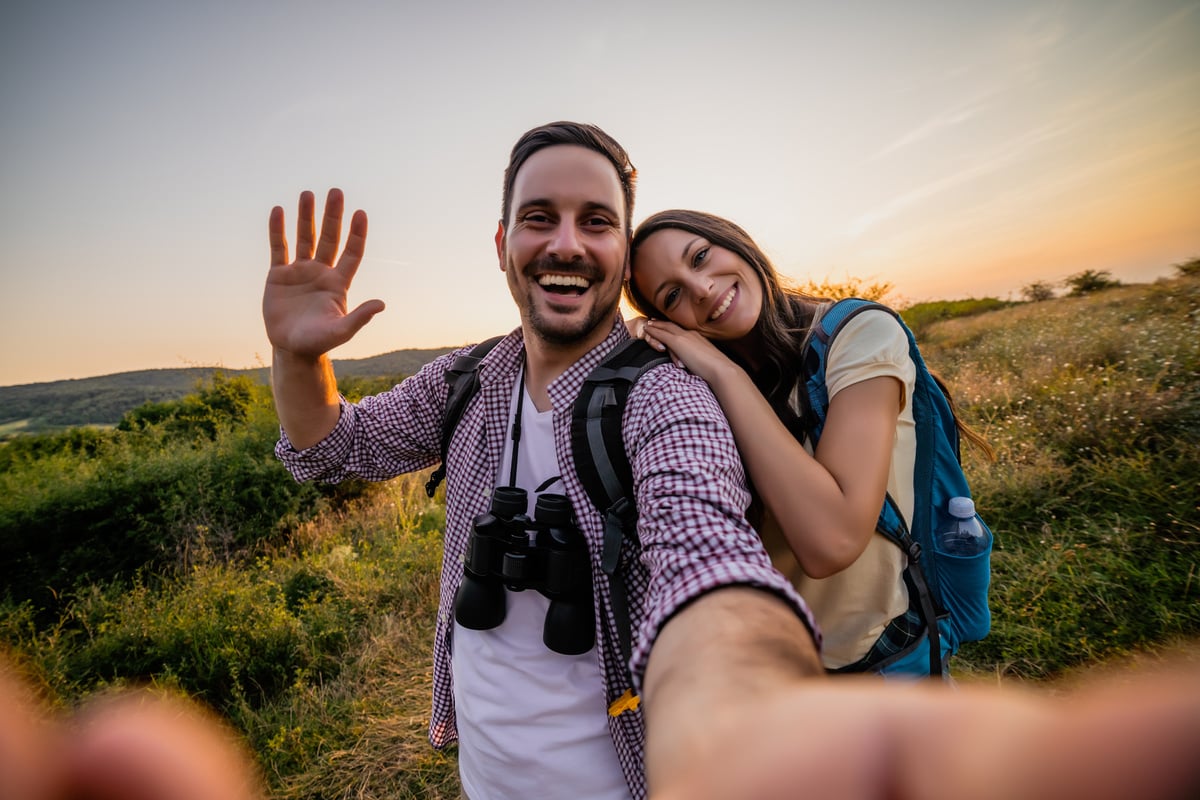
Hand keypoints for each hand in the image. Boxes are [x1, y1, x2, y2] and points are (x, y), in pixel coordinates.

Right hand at [264, 188, 384, 359]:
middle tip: (336, 192)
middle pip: (329, 238)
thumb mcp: (340, 331)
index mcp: (338, 283)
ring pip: (304, 238)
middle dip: (332, 216)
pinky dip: (278, 230)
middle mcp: (321, 272)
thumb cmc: (319, 342)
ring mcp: (300, 272)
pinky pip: (278, 248)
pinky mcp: (278, 275)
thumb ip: (359, 318)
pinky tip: (279, 211)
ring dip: (306, 217)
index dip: (357, 234)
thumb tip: (381, 304)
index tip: (360, 213)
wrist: (292, 349)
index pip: (351, 252)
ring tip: (308, 194)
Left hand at [641, 319, 735, 384]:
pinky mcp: (678, 342)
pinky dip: (653, 331)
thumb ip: (699, 360)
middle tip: (653, 320)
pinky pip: (661, 334)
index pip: (683, 331)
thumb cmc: (716, 370)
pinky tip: (646, 330)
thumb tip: (697, 366)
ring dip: (656, 325)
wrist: (720, 369)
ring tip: (647, 323)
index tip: (667, 326)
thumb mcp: (706, 362)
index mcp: (698, 338)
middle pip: (673, 326)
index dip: (673, 327)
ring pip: (666, 327)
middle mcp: (691, 334)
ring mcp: (684, 337)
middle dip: (663, 323)